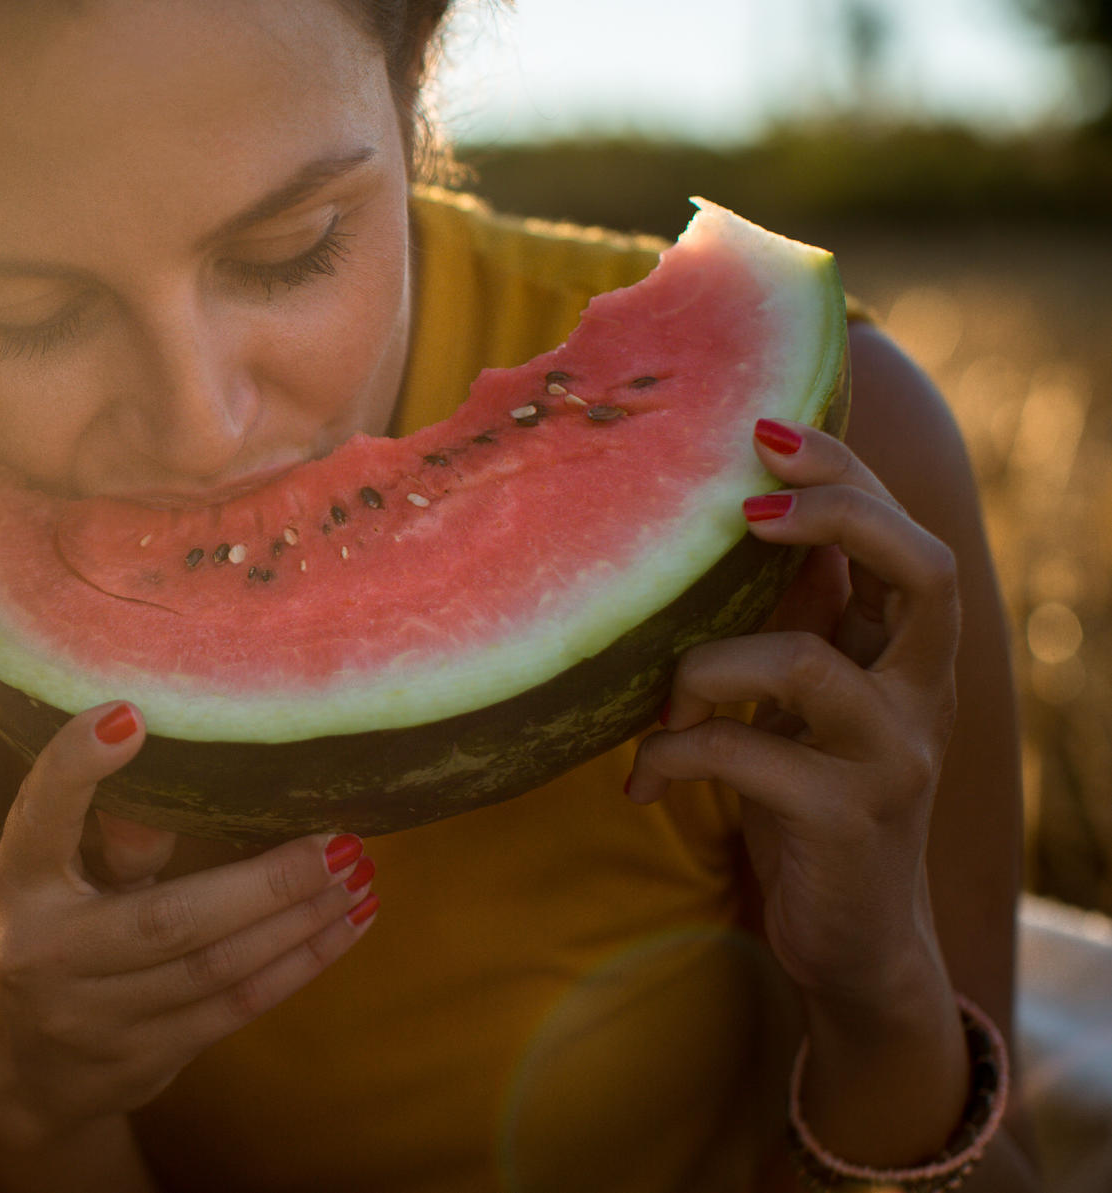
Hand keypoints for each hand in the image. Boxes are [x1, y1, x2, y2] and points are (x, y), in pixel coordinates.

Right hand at [0, 702, 378, 1153]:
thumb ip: (111, 833)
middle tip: (339, 841)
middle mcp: (45, 952)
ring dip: (299, 921)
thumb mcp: (55, 877)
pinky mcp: (143, 1060)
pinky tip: (346, 925)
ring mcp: (93, 1017)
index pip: (40, 817)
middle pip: (167, 919)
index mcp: (18, 883)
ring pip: (216, 968)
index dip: (76, 767)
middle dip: (267, 882)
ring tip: (357, 876)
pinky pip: (235, 1007)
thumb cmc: (55, 935)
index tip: (131, 718)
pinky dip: (300, 964)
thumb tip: (162, 751)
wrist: (31, 1073)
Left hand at [627, 418, 960, 1007]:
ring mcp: (893, 757)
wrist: (850, 941)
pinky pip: (743, 756)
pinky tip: (642, 783)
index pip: (904, 536)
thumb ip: (790, 623)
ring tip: (661, 708)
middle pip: (923, 570)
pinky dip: (671, 757)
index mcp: (904, 655)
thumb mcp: (797, 705)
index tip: (765, 430)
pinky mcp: (849, 820)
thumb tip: (730, 520)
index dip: (845, 477)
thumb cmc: (804, 802)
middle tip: (746, 512)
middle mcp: (919, 695)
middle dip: (838, 516)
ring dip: (705, 670)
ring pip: (805, 664)